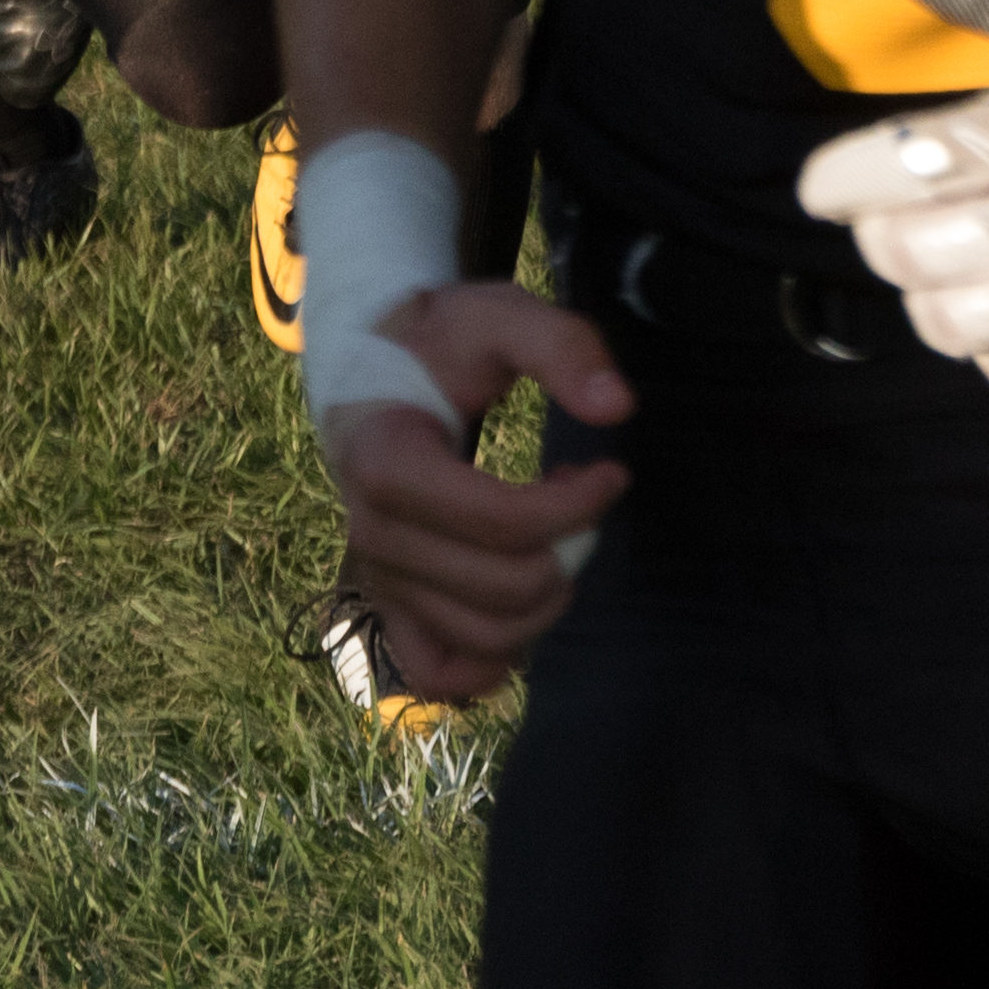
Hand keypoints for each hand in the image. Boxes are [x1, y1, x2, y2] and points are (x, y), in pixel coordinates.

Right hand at [313, 279, 635, 703]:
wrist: (373, 378)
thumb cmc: (440, 345)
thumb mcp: (498, 315)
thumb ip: (561, 345)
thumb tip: (615, 408)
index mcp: (388, 463)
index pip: (499, 523)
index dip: (574, 508)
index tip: (610, 471)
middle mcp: (373, 534)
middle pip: (503, 587)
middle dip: (571, 548)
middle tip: (584, 497)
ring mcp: (377, 579)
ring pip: (483, 640)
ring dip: (547, 600)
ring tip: (558, 539)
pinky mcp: (388, 608)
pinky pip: (438, 673)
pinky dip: (491, 661)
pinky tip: (524, 606)